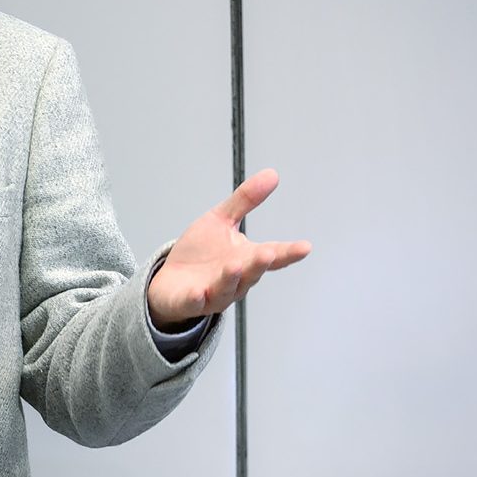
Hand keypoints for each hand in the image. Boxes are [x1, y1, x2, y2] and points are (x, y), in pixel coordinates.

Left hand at [147, 169, 312, 329]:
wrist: (171, 281)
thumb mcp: (221, 221)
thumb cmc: (201, 253)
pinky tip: (199, 292)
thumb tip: (272, 174)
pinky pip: (195, 301)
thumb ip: (245, 201)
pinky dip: (198, 298)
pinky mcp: (191, 301)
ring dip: (232, 277)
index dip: (289, 252)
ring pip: (227, 287)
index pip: (273, 255)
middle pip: (252, 272)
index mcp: (247, 259)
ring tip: (235, 265)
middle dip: (259, 264)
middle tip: (268, 254)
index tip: (305, 247)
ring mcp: (214, 292)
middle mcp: (236, 279)